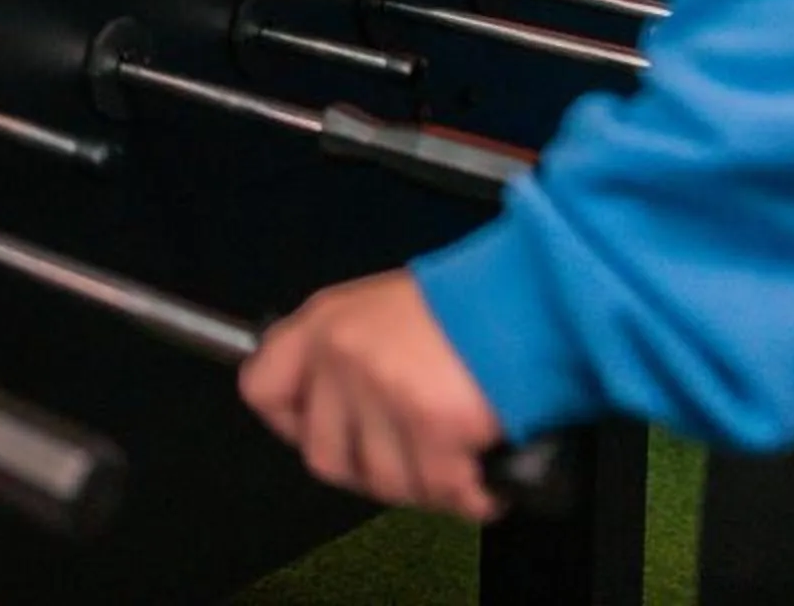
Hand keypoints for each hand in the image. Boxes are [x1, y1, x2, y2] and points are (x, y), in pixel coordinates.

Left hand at [238, 271, 507, 521]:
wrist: (531, 298)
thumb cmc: (468, 307)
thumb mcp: (382, 311)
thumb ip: (346, 355)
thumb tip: (333, 410)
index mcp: (325, 324)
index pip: (261, 388)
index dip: (293, 424)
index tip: (322, 432)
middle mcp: (344, 355)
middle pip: (324, 457)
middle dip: (371, 469)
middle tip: (410, 455)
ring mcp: (384, 389)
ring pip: (384, 482)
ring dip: (425, 483)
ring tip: (453, 456)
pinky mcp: (431, 422)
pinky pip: (439, 489)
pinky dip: (468, 494)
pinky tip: (481, 473)